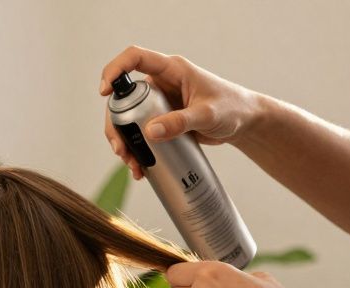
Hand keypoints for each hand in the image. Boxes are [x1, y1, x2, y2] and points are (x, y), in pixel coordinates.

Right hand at [100, 46, 265, 179]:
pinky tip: (141, 166)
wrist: (244, 123)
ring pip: (128, 118)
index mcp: (171, 70)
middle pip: (124, 97)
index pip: (135, 58)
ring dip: (124, 141)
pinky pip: (140, 132)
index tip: (105, 92)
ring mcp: (159, 102)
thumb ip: (180, 122)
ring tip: (132, 163)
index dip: (115, 70)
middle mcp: (161, 83)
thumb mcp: (207, 115)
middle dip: (116, 124)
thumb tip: (150, 131)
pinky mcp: (162, 119)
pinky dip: (137, 149)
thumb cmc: (233, 108)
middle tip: (121, 148)